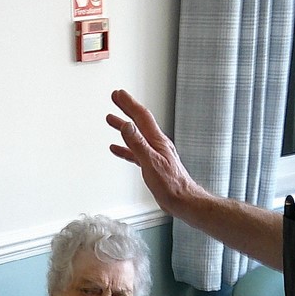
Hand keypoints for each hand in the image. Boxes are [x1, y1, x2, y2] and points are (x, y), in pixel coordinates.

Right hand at [105, 90, 201, 215]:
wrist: (183, 201)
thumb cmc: (171, 184)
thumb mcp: (151, 162)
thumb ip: (138, 143)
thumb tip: (127, 125)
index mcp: (157, 141)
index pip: (141, 116)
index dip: (129, 103)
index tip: (119, 94)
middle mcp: (156, 144)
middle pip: (139, 121)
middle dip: (127, 108)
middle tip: (116, 98)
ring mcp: (154, 154)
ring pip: (135, 136)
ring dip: (123, 126)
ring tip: (111, 119)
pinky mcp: (152, 165)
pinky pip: (135, 152)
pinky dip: (125, 148)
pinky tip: (117, 148)